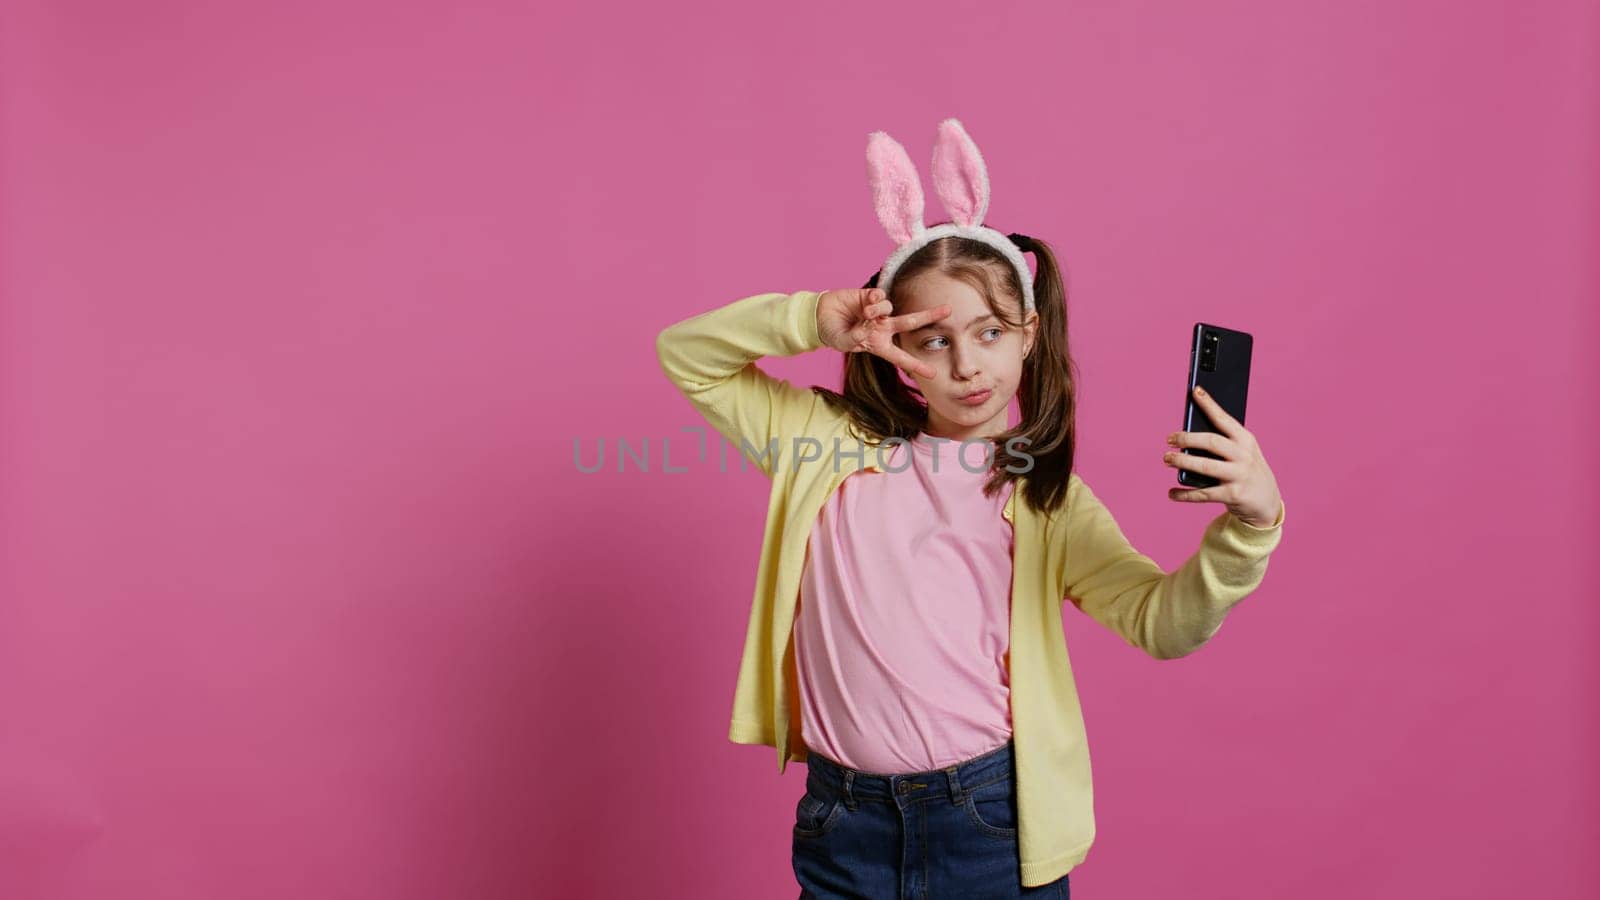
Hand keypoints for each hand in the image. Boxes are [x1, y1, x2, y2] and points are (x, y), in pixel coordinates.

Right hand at [816, 288, 951, 379]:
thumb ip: (856, 338)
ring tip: (863, 313)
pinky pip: (880, 296)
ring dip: (876, 311)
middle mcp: (883, 327)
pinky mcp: (870, 296)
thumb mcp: (843, 342)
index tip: (933, 374)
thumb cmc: (833, 334)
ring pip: (889, 308)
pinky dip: (872, 299)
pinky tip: (863, 302)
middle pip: (911, 322)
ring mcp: (878, 311)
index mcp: (879, 344)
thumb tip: (868, 327)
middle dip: (929, 316)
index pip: (900, 357)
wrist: (819, 316)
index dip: (916, 366)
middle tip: (949, 311)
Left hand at [1163, 385, 1283, 527]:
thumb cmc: (1246, 470)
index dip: (1209, 404)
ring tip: (1167, 459)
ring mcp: (1239, 476)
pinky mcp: (1233, 495)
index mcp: (1246, 440)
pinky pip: (1203, 494)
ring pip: (1205, 466)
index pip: (1224, 419)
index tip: (1195, 391)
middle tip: (1169, 439)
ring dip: (1182, 462)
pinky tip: (1172, 492)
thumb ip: (1221, 443)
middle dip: (1187, 439)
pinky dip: (1185, 494)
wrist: (1267, 502)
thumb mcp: (1241, 452)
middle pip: (1211, 442)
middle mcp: (1244, 456)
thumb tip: (1187, 439)